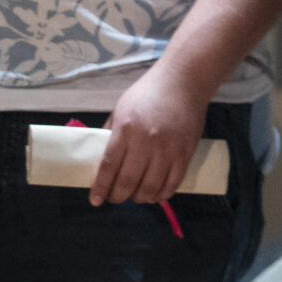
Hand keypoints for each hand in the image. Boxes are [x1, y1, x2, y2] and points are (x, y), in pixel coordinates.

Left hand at [91, 68, 207, 205]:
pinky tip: (155, 194)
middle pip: (129, 181)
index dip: (101, 187)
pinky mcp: (186, 152)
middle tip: (115, 197)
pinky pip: (173, 183)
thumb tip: (102, 160)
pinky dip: (162, 194)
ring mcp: (168, 148)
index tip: (96, 200)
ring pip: (151, 187)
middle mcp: (146, 141)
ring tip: (135, 196)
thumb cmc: (148, 93)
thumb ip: (112, 134)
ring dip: (140, 198)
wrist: (184, 81)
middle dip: (118, 196)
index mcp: (126, 129)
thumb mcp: (121, 109)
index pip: (109, 166)